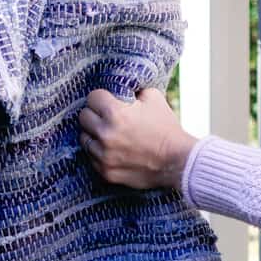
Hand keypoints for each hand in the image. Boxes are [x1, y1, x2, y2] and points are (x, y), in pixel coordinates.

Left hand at [78, 88, 196, 190]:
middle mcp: (105, 134)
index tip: (108, 101)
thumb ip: (133, 91)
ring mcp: (104, 155)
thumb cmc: (166, 128)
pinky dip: (99, 152)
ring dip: (95, 134)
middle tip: (107, 117)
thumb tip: (121, 88)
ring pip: (84, 138)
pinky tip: (114, 149)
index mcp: (115, 113)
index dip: (102, 97)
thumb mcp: (154, 98)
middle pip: (83, 117)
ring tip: (110, 134)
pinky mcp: (105, 172)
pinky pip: (91, 157)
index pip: (92, 97)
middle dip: (95, 114)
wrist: (178, 161)